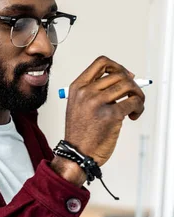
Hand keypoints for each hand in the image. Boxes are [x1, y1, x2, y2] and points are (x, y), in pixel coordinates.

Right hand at [53, 56, 144, 183]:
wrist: (77, 152)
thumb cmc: (79, 132)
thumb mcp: (77, 105)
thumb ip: (93, 91)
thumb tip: (123, 80)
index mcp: (77, 88)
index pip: (101, 63)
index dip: (117, 66)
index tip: (124, 75)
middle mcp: (86, 92)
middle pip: (119, 74)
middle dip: (131, 84)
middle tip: (132, 94)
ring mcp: (98, 102)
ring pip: (128, 86)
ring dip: (137, 95)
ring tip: (134, 106)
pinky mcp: (111, 114)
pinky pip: (134, 102)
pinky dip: (139, 107)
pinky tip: (133, 115)